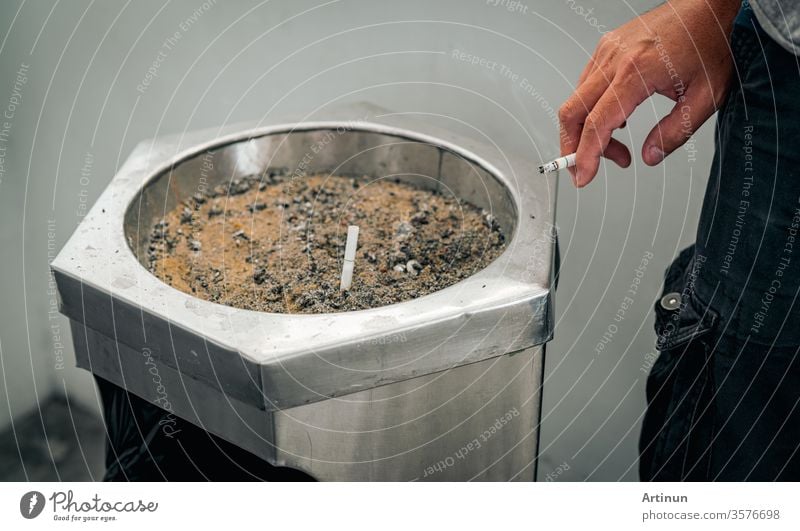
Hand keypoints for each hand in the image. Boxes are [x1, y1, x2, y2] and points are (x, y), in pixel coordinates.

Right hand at [558, 0, 739, 186]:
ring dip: (586, 131)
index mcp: (636, 72)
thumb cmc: (710, 42)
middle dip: (571, 147)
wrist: (708, 6)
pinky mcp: (606, 49)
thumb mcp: (705, 96)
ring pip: (576, 100)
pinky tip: (616, 120)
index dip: (586, 155)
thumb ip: (675, 132)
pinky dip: (592, 110)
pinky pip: (585, 86)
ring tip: (617, 148)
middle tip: (585, 169)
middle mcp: (614, 60)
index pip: (597, 123)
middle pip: (572, 111)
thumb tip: (649, 156)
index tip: (583, 177)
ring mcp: (606, 52)